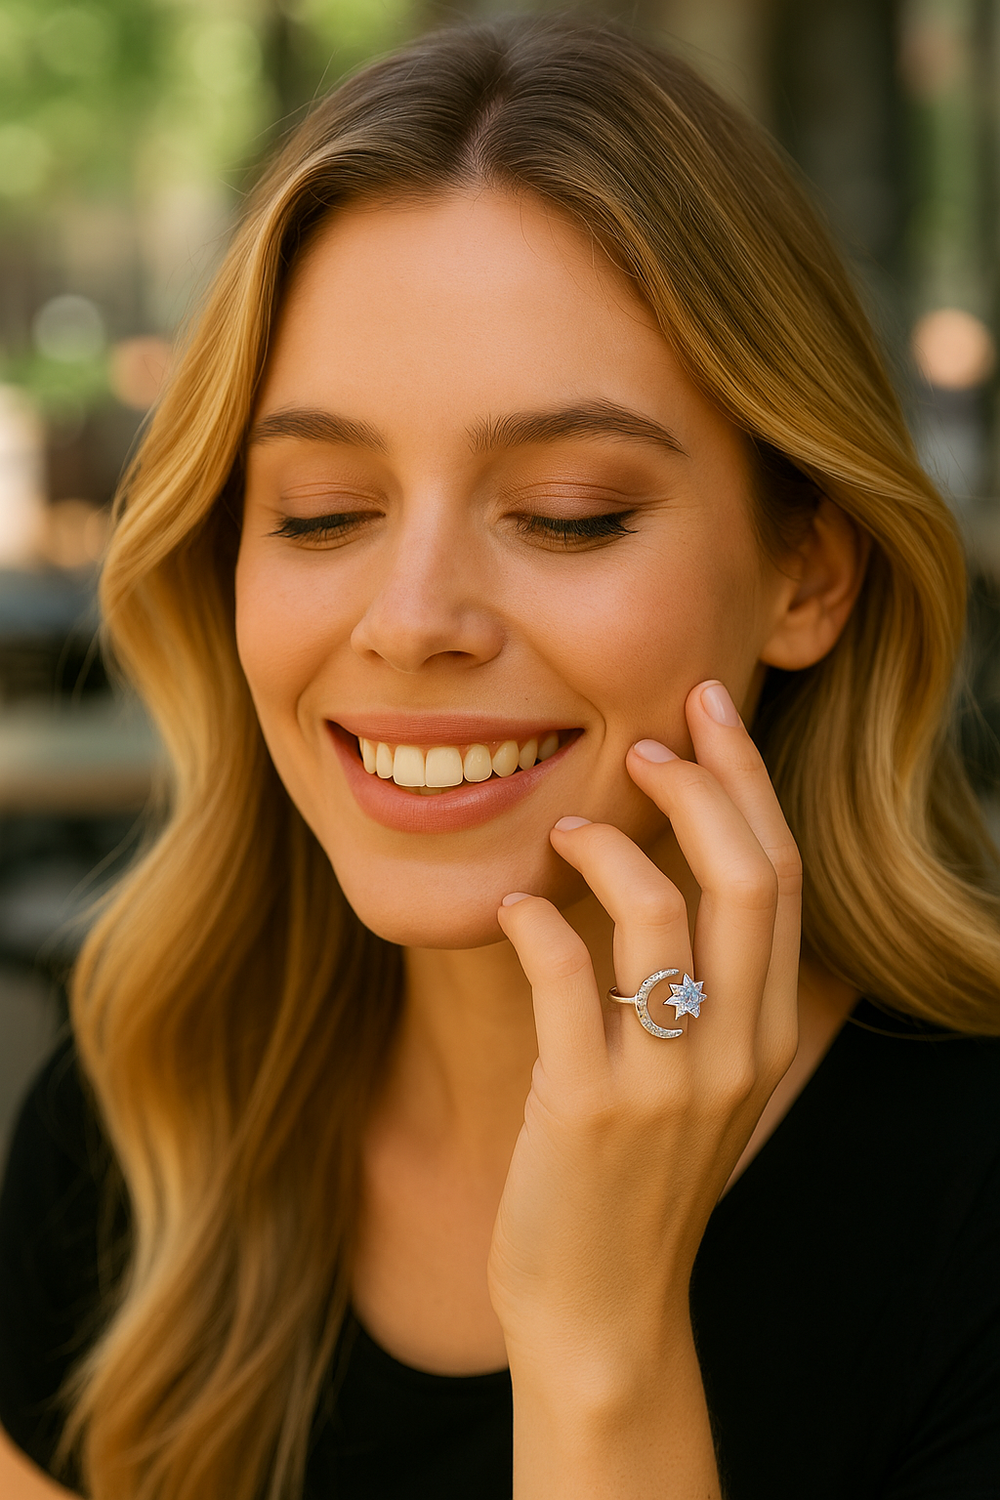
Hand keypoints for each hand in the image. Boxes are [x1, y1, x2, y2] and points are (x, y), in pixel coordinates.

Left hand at [491, 679, 800, 1407]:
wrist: (601, 1310)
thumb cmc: (632, 1178)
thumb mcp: (695, 1080)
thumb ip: (699, 987)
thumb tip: (659, 868)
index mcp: (768, 1031)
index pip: (780, 876)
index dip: (748, 784)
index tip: (710, 715)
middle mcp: (736, 1049)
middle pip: (747, 876)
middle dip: (702, 784)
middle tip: (645, 743)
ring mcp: (668, 1082)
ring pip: (662, 913)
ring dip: (608, 846)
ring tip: (563, 832)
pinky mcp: (588, 1108)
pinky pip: (565, 979)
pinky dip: (537, 921)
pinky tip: (514, 907)